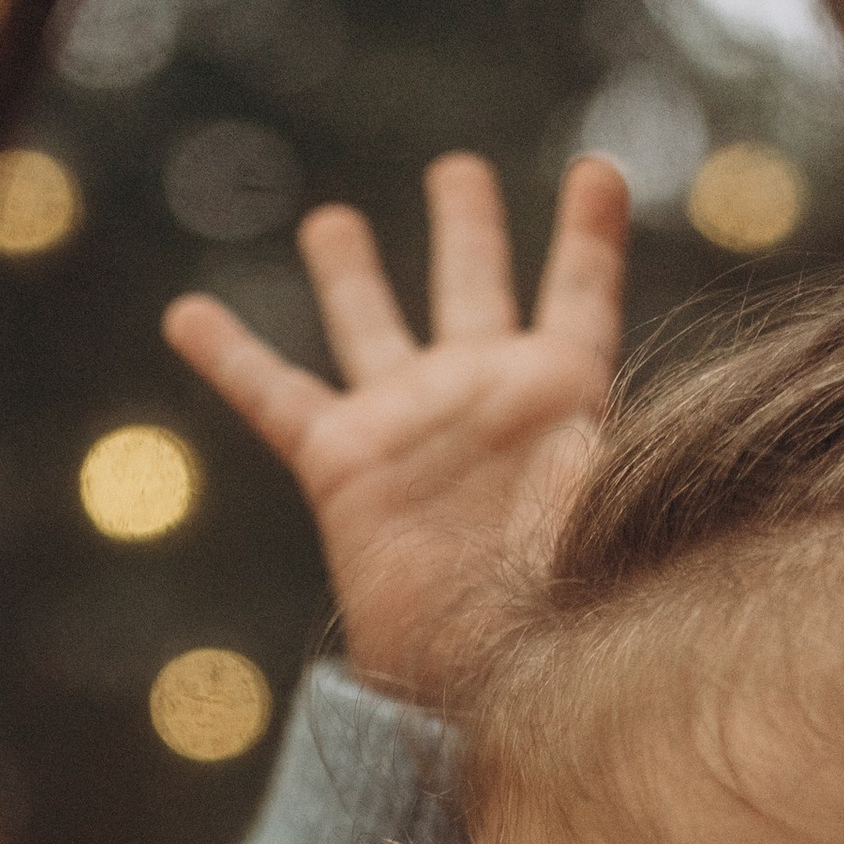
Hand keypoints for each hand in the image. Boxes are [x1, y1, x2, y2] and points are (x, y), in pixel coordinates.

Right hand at [162, 151, 629, 708]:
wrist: (487, 675)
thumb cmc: (570, 602)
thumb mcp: (616, 508)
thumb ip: (619, 449)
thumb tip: (657, 425)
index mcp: (560, 394)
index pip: (578, 294)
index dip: (586, 233)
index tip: (594, 168)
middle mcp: (481, 395)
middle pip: (471, 285)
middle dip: (464, 225)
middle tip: (454, 172)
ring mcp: (408, 425)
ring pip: (372, 325)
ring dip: (350, 270)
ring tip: (329, 221)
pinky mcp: (342, 464)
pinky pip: (274, 396)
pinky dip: (230, 355)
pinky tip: (186, 314)